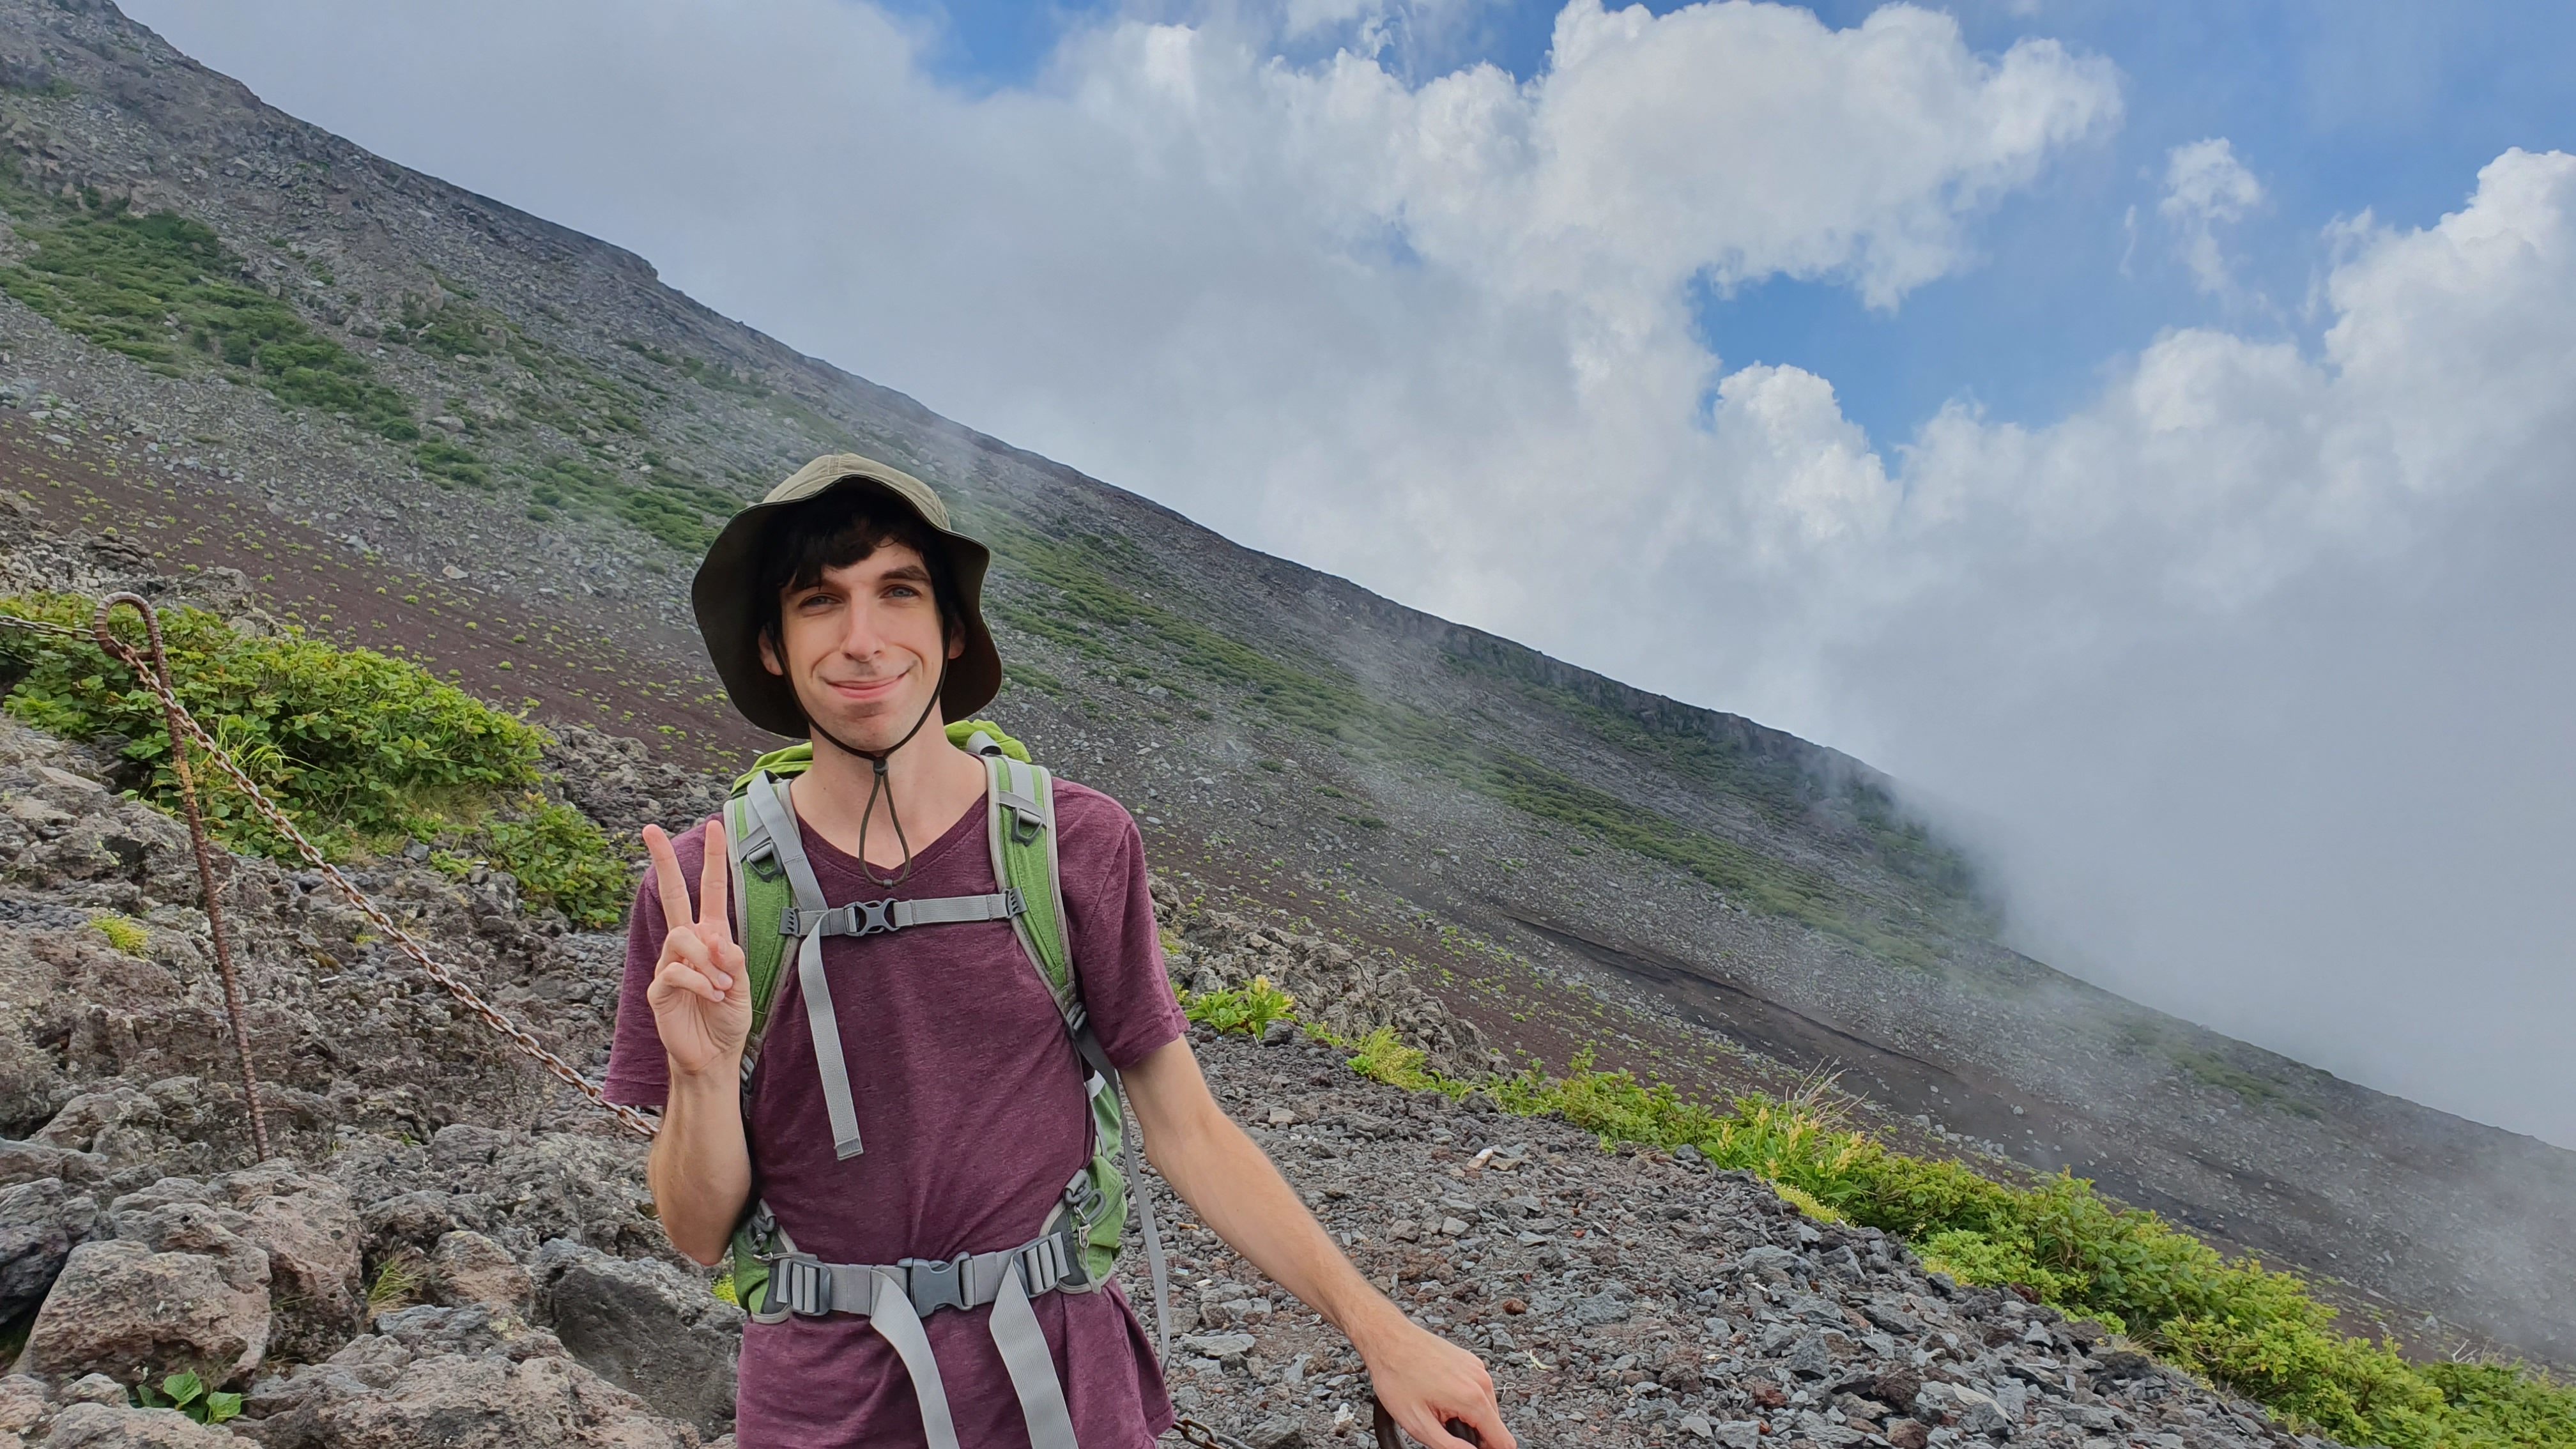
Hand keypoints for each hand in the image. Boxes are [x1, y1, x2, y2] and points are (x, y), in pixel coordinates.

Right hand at [641, 818, 750, 1080]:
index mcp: (711, 938)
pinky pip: (676, 972)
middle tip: (649, 829)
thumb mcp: (742, 984)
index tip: (714, 826)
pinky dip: (700, 982)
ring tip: (721, 985)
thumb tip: (717, 939)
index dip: (713, 860)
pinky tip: (712, 996)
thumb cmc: (727, 1018)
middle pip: (671, 896)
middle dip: (662, 861)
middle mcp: (687, 945)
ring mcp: (669, 965)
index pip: (708, 892)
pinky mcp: (658, 988)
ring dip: (707, 959)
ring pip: (682, 937)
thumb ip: (733, 958)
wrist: (713, 1056)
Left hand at [1363, 1318, 1515, 1448]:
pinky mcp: (1469, 1361)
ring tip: (1439, 1411)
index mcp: (1472, 1398)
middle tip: (1444, 1430)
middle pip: (1494, 1424)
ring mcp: (1476, 1368)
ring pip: (1485, 1407)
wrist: (1388, 1339)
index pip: (1503, 1440)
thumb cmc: (1396, 1375)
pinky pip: (1476, 1389)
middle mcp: (1480, 1380)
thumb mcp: (1417, 1423)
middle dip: (1474, 1434)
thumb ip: (1448, 1446)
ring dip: (1468, 1416)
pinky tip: (1440, 1396)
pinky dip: (1464, 1399)